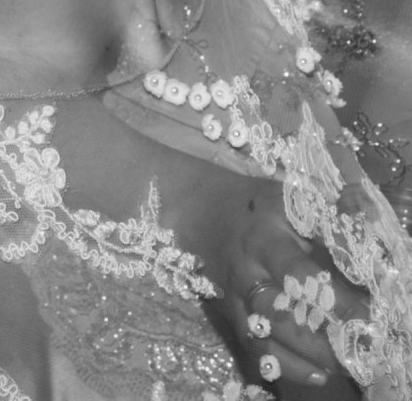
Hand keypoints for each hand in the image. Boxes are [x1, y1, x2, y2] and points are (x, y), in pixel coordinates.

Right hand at [193, 177, 365, 393]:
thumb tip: (375, 262)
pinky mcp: (228, 313)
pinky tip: (316, 374)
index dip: (334, 301)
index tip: (368, 319)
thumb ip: (332, 228)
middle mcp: (245, 271)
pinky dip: (285, 366)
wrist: (198, 210)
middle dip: (322, 339)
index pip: (300, 275)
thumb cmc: (256, 205)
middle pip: (280, 314)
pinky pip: (253, 346)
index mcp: (264, 239)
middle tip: (359, 350)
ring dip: (306, 357)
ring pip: (265, 336)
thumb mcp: (292, 201)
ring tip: (342, 366)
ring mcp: (233, 296)